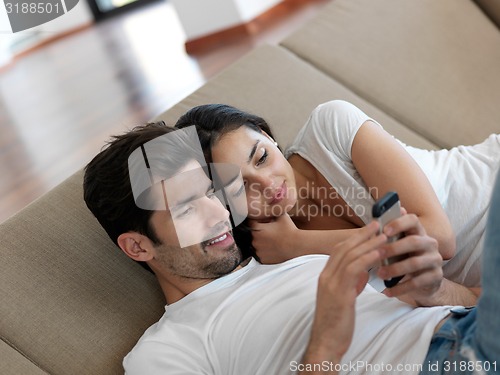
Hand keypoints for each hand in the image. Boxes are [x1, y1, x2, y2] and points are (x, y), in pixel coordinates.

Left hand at [248, 214, 299, 263]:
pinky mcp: (262, 259)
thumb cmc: (290, 230)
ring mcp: (258, 251)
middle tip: (270, 232)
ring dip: (262, 242)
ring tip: (273, 241)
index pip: (251, 223)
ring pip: (256, 245)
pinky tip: (273, 248)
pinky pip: (260, 254)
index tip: (264, 222)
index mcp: (257, 229)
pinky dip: (265, 252)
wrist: (297, 246)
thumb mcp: (281, 216)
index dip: (258, 221)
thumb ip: (273, 210)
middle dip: (260, 232)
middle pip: (253, 234)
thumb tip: (271, 205)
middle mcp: (255, 241)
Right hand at [306, 222, 385, 362]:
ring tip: (383, 235)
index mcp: (325, 276)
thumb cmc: (336, 324)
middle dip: (362, 235)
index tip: (369, 230)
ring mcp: (331, 284)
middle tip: (378, 224)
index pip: (339, 250)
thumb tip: (362, 273)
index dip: (354, 238)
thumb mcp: (343, 299)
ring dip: (368, 243)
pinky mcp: (339, 293)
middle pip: (344, 248)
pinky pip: (353, 270)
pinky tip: (378, 253)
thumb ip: (350, 284)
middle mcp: (326, 276)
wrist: (326, 343)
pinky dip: (366, 258)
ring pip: (349, 256)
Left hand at [377, 213, 443, 301]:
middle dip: (394, 248)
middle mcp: (429, 243)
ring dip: (395, 269)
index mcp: (418, 231)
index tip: (384, 231)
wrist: (424, 282)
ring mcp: (435, 259)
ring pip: (415, 263)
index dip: (399, 223)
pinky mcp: (436, 276)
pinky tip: (388, 291)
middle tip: (377, 255)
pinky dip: (400, 288)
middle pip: (414, 241)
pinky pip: (417, 282)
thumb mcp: (396, 246)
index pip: (413, 220)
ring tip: (380, 274)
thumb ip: (386, 237)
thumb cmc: (404, 258)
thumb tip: (372, 224)